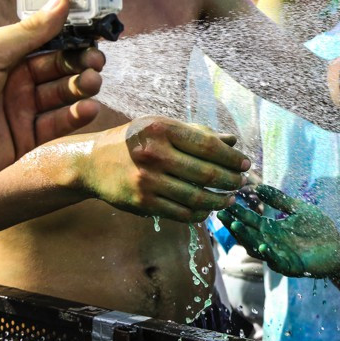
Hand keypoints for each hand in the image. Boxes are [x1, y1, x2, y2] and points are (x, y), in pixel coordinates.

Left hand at [0, 0, 103, 186]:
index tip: (94, 38)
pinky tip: (88, 108)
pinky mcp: (25, 138)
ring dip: (81, 88)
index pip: (50, 44)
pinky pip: (57, 124)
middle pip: (61, 69)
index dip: (73, 41)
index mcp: (6, 56)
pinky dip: (76, 116)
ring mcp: (22, 110)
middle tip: (95, 63)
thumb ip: (31, 29)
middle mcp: (16, 81)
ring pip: (63, 96)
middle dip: (81, 65)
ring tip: (91, 84)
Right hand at [80, 116, 250, 223]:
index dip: (232, 158)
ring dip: (219, 200)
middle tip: (241, 183)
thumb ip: (197, 134)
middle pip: (206, 173)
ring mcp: (147, 181)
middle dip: (230, 180)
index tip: (245, 164)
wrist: (93, 162)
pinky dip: (200, 213)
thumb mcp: (162, 126)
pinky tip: (208, 209)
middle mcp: (154, 154)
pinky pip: (181, 213)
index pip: (208, 146)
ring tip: (229, 198)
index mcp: (162, 129)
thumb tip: (232, 142)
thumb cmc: (135, 141)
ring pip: (196, 197)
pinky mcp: (143, 203)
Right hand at [218, 184, 339, 277]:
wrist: (338, 249)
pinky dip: (269, 254)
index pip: (250, 221)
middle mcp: (272, 243)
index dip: (238, 213)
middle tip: (221, 213)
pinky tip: (263, 244)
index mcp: (273, 230)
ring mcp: (280, 255)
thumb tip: (258, 187)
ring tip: (236, 225)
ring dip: (247, 238)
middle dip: (234, 224)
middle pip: (248, 234)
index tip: (225, 202)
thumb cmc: (319, 229)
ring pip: (257, 248)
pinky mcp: (292, 266)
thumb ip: (279, 200)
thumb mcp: (297, 209)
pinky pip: (277, 262)